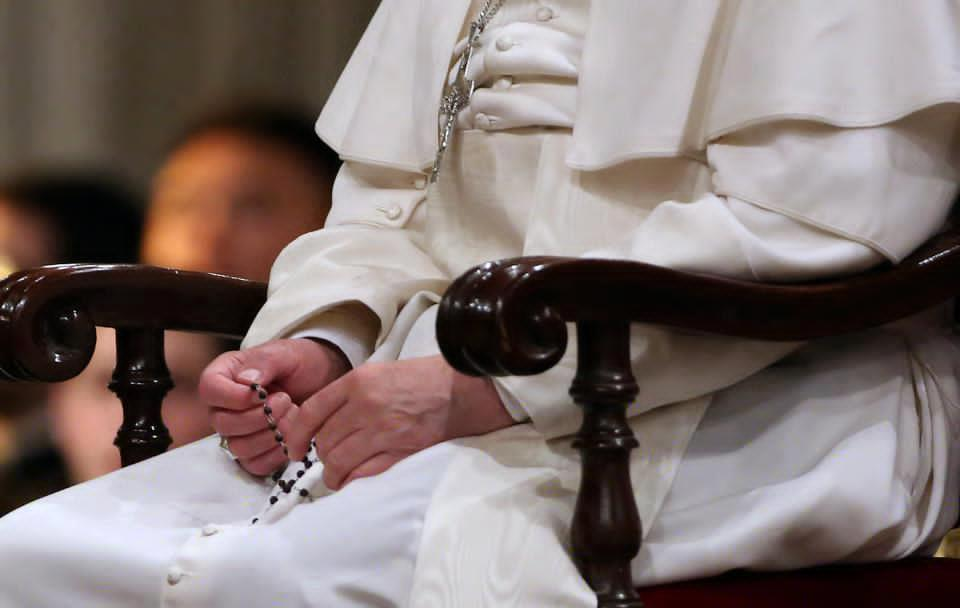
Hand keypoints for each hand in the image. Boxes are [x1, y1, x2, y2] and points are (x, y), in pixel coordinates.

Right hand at [199, 338, 349, 475]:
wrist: (321, 381)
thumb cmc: (299, 363)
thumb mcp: (285, 354)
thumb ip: (265, 362)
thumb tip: (246, 381)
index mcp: (224, 376)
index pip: (209, 389)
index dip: (233, 396)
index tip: (261, 393)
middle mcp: (225, 406)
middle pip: (222, 424)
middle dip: (259, 416)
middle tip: (285, 400)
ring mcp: (238, 432)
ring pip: (239, 447)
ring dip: (270, 434)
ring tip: (292, 414)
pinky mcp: (255, 452)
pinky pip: (255, 464)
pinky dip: (276, 453)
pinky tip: (292, 437)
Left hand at [285, 355, 514, 489]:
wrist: (465, 391)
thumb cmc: (426, 381)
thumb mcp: (382, 373)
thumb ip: (352, 395)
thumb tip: (327, 424)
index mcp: (358, 381)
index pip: (311, 411)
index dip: (296, 435)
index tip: (295, 448)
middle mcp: (365, 405)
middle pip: (323, 440)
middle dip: (322, 455)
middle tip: (330, 460)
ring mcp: (382, 430)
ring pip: (337, 461)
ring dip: (334, 473)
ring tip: (340, 475)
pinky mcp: (400, 452)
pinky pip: (362, 474)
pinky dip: (353, 481)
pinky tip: (356, 480)